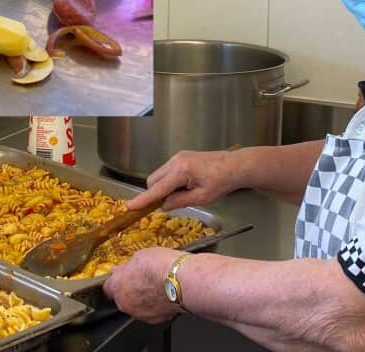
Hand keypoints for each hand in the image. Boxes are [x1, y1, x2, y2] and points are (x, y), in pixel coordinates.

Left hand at [103, 247, 182, 323]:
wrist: (182, 281)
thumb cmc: (161, 266)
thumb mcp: (138, 256)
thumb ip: (128, 267)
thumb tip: (128, 268)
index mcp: (117, 286)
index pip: (108, 286)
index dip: (116, 280)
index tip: (122, 275)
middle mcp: (125, 303)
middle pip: (122, 298)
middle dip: (129, 290)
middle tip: (141, 279)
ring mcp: (140, 313)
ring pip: (136, 306)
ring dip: (142, 299)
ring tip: (155, 287)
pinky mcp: (155, 320)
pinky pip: (150, 312)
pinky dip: (154, 305)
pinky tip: (163, 294)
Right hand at [128, 150, 242, 210]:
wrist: (234, 165)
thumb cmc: (222, 182)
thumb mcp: (201, 198)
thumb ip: (179, 201)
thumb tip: (163, 206)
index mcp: (181, 171)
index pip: (157, 189)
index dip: (144, 200)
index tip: (130, 207)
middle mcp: (175, 161)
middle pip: (153, 180)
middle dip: (155, 194)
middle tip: (170, 204)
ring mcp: (177, 157)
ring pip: (158, 175)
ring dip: (163, 188)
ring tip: (183, 194)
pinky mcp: (180, 157)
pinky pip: (166, 172)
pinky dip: (169, 182)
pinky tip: (184, 187)